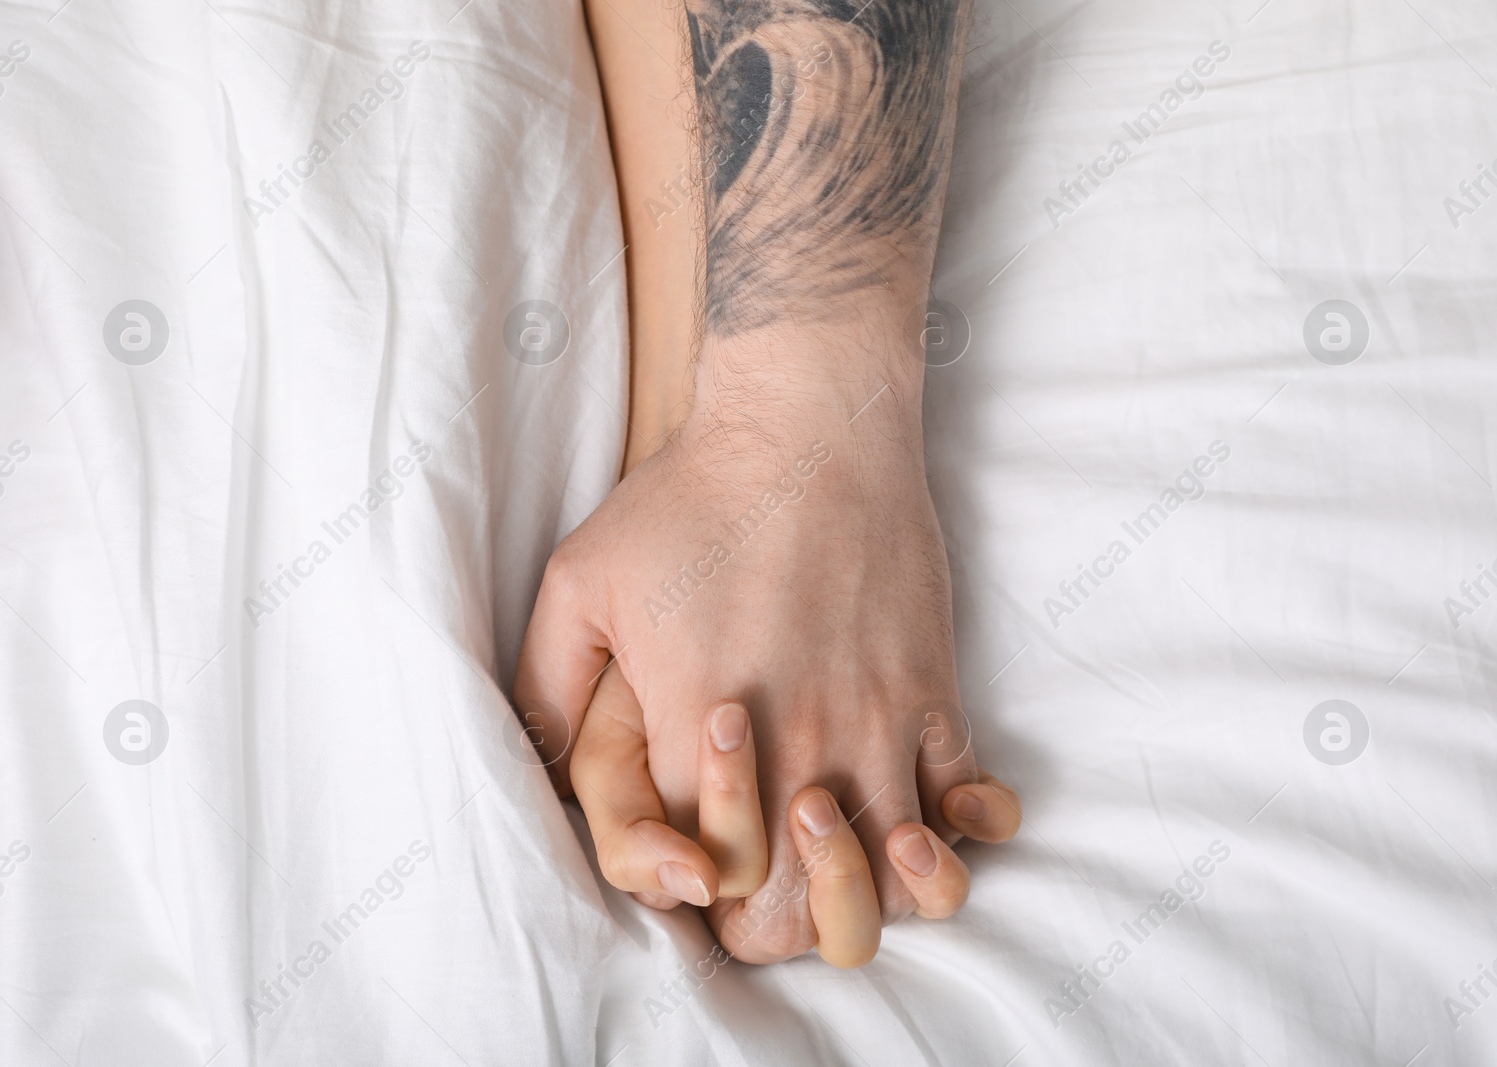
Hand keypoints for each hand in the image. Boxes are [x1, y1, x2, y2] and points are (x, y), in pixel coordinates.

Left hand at [514, 387, 1018, 961]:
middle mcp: (793, 745)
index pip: (704, 880)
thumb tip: (531, 769)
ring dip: (865, 895)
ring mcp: (874, 724)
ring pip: (892, 884)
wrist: (807, 422)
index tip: (693, 865)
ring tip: (843, 857)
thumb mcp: (578, 582)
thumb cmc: (686, 500)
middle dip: (775, 925)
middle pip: (799, 914)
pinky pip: (966, 808)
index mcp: (697, 730)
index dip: (695, 894)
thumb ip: (543, 689)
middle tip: (763, 882)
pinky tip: (926, 820)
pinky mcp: (931, 694)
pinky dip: (952, 837)